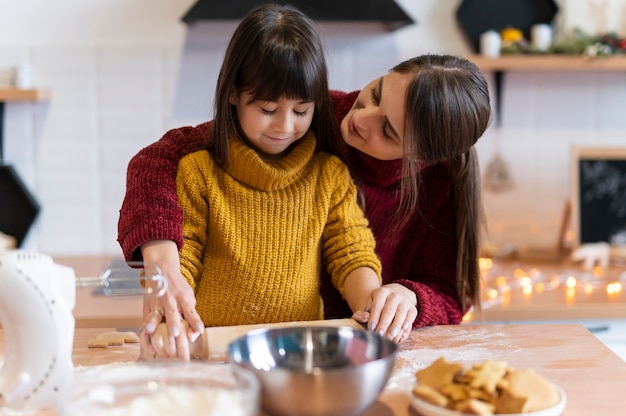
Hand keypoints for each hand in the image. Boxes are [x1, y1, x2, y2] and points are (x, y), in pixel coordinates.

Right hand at [140, 241, 203, 355]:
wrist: (162, 271)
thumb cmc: (178, 289)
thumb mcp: (188, 296)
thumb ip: (191, 313)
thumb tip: (197, 331)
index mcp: (183, 298)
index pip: (190, 311)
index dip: (195, 321)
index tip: (200, 330)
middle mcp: (170, 301)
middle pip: (171, 312)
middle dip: (173, 323)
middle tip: (175, 333)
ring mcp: (156, 304)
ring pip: (154, 315)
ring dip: (152, 323)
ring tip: (150, 331)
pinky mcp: (146, 307)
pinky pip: (144, 319)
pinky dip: (145, 329)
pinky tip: (144, 337)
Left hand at [366, 283, 417, 342]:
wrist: (399, 291)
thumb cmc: (382, 300)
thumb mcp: (373, 299)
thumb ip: (368, 307)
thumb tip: (366, 316)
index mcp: (382, 292)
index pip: (377, 306)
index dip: (374, 318)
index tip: (371, 328)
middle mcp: (395, 295)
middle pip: (389, 310)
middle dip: (384, 324)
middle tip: (380, 334)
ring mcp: (405, 301)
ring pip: (400, 314)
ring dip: (395, 326)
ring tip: (391, 336)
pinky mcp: (413, 308)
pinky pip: (411, 316)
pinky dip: (407, 324)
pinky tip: (403, 333)